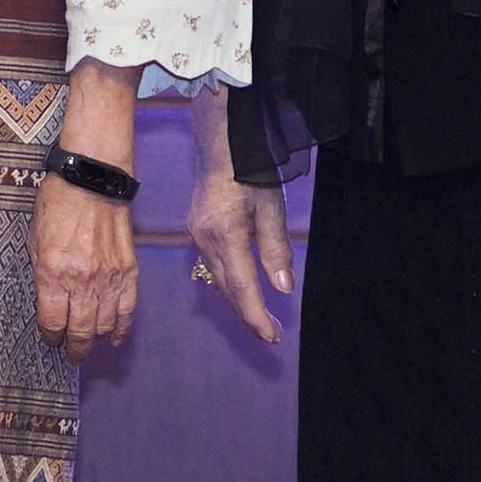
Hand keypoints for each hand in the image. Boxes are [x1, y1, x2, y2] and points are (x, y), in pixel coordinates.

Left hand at [32, 174, 138, 360]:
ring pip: (104, 326)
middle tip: (72, 355)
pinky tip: (114, 338)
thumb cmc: (56, 205)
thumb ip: (41, 273)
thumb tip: (48, 300)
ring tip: (88, 346)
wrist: (91, 182)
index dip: (51, 337)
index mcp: (52, 273)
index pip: (53, 322)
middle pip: (80, 331)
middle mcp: (82, 281)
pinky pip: (127, 311)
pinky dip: (121, 328)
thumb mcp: (34, 239)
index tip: (50, 340)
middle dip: (75, 349)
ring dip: (95, 340)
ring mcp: (108, 279)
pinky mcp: (128, 273)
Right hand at [185, 165, 294, 345]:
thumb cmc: (250, 170)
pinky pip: (212, 266)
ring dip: (238, 302)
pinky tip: (241, 290)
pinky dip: (228, 284)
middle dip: (248, 314)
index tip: (272, 336)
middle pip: (226, 288)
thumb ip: (276, 249)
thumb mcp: (271, 208)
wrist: (221, 145)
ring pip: (217, 279)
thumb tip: (283, 288)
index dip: (256, 315)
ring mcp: (197, 235)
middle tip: (272, 336)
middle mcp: (204, 239)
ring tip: (260, 320)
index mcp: (224, 234)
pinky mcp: (197, 230)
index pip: (241, 286)